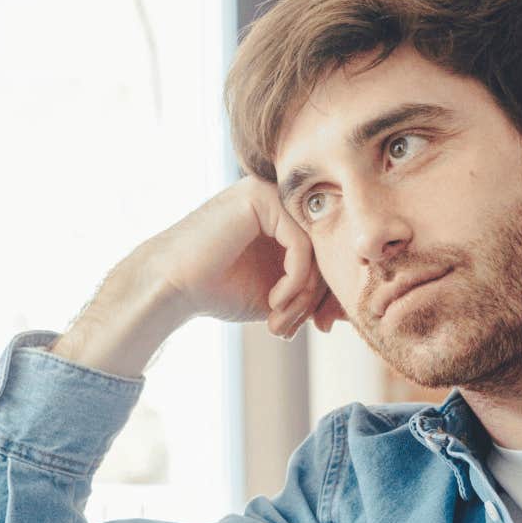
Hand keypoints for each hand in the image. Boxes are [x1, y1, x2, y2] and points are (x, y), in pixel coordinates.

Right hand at [49, 179, 341, 376]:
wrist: (171, 287)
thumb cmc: (218, 289)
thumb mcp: (278, 294)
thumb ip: (312, 292)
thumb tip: (350, 309)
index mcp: (286, 217)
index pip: (328, 252)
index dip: (329, 294)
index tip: (320, 327)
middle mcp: (281, 199)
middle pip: (327, 249)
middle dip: (317, 299)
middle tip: (299, 329)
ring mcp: (271, 194)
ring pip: (317, 249)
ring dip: (304, 296)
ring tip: (280, 320)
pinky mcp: (261, 198)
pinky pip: (301, 245)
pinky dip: (294, 282)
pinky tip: (273, 302)